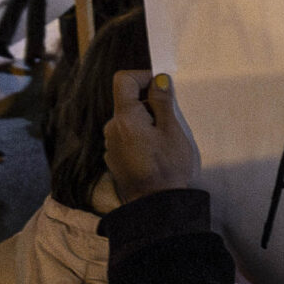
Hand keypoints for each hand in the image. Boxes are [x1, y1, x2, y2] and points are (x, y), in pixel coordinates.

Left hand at [106, 70, 206, 200]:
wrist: (156, 206)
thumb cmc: (168, 168)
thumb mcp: (172, 131)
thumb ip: (163, 102)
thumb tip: (159, 80)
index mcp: (125, 117)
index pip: (123, 80)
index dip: (142, 77)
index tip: (160, 88)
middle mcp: (112, 128)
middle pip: (127, 102)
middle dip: (149, 105)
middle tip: (170, 122)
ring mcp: (110, 144)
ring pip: (128, 121)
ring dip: (145, 124)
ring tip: (164, 143)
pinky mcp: (114, 158)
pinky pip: (126, 138)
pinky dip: (139, 138)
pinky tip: (154, 155)